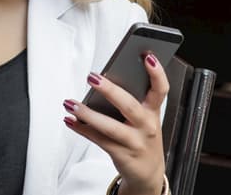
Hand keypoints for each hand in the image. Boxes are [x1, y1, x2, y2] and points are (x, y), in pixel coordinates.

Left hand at [63, 53, 167, 194]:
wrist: (149, 173)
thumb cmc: (141, 137)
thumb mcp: (144, 119)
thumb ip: (130, 101)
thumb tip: (103, 81)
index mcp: (153, 112)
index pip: (160, 90)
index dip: (157, 73)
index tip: (147, 57)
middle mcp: (146, 126)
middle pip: (128, 105)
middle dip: (110, 90)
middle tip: (92, 77)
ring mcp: (134, 142)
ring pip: (109, 127)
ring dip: (87, 114)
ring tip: (70, 104)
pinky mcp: (121, 155)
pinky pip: (98, 140)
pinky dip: (82, 129)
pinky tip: (70, 120)